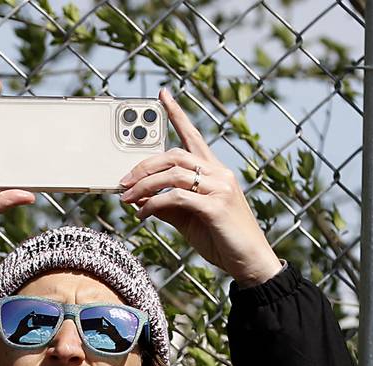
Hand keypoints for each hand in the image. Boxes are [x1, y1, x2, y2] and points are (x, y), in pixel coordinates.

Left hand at [118, 89, 284, 287]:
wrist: (250, 262)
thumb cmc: (223, 240)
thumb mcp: (190, 219)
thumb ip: (168, 205)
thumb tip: (138, 198)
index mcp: (216, 171)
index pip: (193, 136)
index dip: (177, 114)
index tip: (162, 96)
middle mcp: (220, 173)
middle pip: (175, 155)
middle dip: (144, 166)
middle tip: (122, 180)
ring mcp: (220, 188)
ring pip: (173, 173)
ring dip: (144, 185)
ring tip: (126, 198)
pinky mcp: (216, 206)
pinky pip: (177, 197)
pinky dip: (154, 204)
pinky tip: (142, 214)